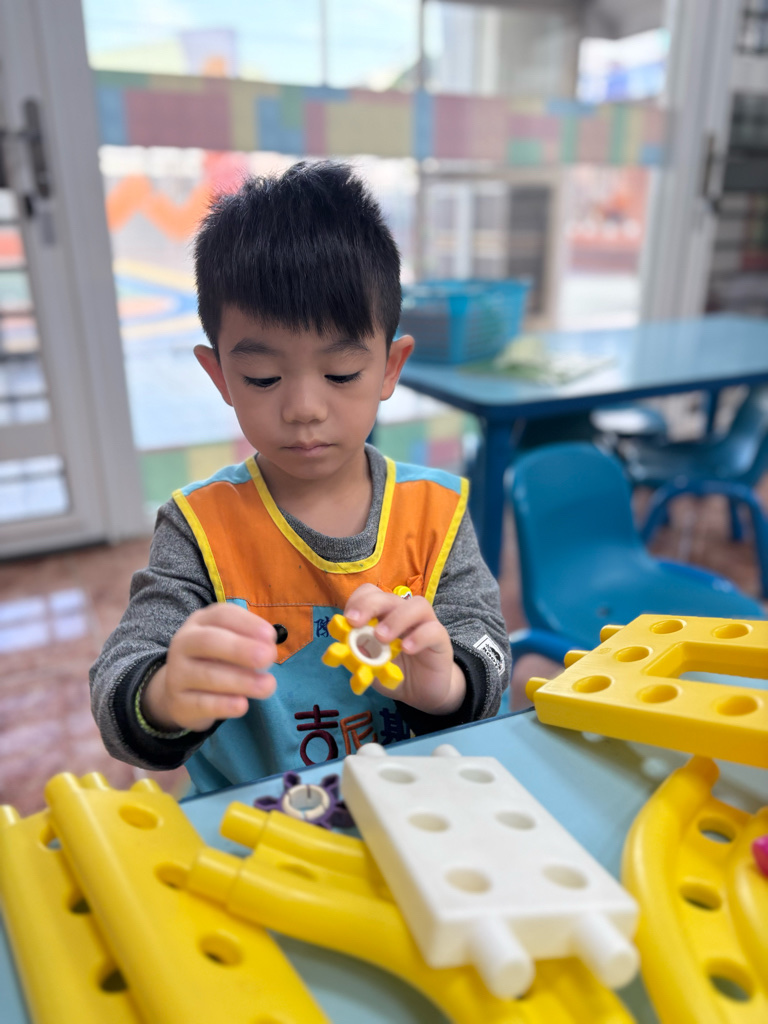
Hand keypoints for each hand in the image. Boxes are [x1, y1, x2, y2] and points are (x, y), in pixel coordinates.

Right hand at [142, 603, 276, 732]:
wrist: (181, 694)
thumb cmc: (215, 661)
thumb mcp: (230, 644)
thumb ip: (249, 642)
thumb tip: (269, 648)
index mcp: (201, 622)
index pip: (221, 615)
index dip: (247, 624)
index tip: (271, 636)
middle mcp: (184, 643)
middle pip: (208, 641)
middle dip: (240, 649)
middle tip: (269, 657)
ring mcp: (177, 674)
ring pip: (207, 674)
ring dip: (241, 680)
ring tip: (267, 686)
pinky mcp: (179, 703)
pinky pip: (201, 703)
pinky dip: (224, 705)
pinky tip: (243, 705)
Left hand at [344, 584, 465, 715]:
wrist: (422, 692)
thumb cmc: (394, 671)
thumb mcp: (370, 666)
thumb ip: (357, 655)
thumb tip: (341, 647)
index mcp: (383, 615)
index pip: (370, 594)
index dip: (358, 601)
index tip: (347, 619)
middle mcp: (403, 613)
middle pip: (389, 597)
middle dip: (370, 606)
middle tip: (356, 622)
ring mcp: (425, 624)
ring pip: (417, 605)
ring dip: (395, 619)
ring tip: (381, 638)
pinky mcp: (441, 639)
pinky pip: (433, 630)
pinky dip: (418, 637)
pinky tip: (406, 649)